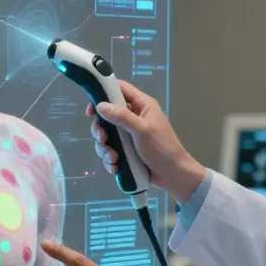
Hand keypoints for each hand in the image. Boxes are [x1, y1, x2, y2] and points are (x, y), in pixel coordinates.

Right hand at [87, 80, 204, 202]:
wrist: (173, 175)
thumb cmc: (162, 148)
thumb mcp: (142, 130)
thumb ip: (121, 116)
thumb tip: (100, 106)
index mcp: (142, 106)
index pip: (120, 89)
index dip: (103, 94)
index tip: (92, 109)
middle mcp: (134, 117)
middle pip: (107, 115)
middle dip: (101, 129)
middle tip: (103, 138)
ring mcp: (129, 135)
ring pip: (107, 136)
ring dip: (105, 148)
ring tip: (113, 158)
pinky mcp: (127, 151)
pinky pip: (111, 150)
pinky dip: (110, 159)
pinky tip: (115, 166)